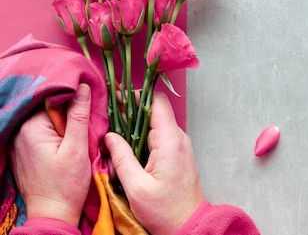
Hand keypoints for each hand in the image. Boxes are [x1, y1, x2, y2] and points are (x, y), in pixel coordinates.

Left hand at [10, 83, 91, 225]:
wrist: (53, 214)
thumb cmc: (67, 184)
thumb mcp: (77, 148)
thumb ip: (79, 115)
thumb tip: (83, 87)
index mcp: (32, 128)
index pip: (53, 98)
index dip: (72, 97)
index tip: (89, 101)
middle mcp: (19, 132)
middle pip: (48, 109)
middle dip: (67, 110)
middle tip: (87, 118)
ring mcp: (18, 143)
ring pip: (44, 121)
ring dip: (61, 122)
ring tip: (78, 132)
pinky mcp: (22, 153)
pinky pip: (39, 133)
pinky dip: (53, 133)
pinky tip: (65, 142)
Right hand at [105, 91, 203, 234]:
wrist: (188, 225)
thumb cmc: (164, 211)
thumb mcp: (136, 187)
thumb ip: (122, 158)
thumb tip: (109, 136)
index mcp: (170, 141)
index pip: (157, 102)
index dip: (137, 95)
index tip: (117, 98)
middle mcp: (179, 139)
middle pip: (155, 110)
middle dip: (132, 109)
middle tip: (109, 113)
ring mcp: (180, 146)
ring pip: (156, 123)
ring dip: (135, 124)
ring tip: (113, 128)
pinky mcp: (177, 154)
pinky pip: (159, 135)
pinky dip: (142, 135)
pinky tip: (127, 144)